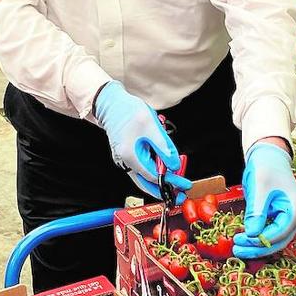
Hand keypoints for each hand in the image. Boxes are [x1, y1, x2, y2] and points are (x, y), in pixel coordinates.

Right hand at [93, 81, 190, 201]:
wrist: (111, 104)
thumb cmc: (128, 111)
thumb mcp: (151, 126)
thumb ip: (163, 147)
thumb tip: (174, 165)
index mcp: (131, 157)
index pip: (154, 177)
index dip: (171, 182)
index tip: (184, 183)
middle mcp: (125, 162)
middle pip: (147, 183)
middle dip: (164, 189)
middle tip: (180, 192)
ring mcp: (125, 159)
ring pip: (144, 177)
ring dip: (159, 181)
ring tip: (175, 181)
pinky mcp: (127, 155)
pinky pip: (142, 168)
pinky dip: (153, 171)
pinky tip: (163, 169)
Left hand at [233, 143, 295, 258]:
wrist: (268, 153)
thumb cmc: (266, 166)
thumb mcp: (260, 187)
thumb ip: (257, 212)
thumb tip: (251, 235)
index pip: (280, 232)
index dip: (261, 240)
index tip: (242, 241)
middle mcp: (295, 215)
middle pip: (279, 240)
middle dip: (258, 247)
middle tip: (238, 250)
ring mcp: (288, 216)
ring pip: (274, 239)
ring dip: (257, 245)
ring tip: (238, 248)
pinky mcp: (278, 216)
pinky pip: (269, 232)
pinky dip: (257, 237)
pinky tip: (243, 240)